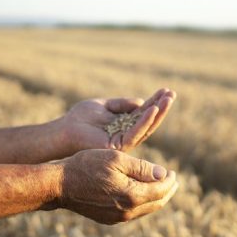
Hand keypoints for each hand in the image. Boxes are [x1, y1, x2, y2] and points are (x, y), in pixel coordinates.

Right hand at [58, 149, 177, 223]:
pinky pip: (134, 213)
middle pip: (157, 203)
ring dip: (156, 198)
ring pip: (146, 209)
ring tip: (162, 187)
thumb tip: (163, 174)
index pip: (161, 190)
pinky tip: (142, 194)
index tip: (173, 172)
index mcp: (132, 196)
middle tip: (173, 181)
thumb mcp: (116, 159)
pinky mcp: (109, 219)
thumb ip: (142, 168)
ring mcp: (118, 218)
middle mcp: (127, 212)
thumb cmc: (87, 166)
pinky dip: (143, 203)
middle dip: (168, 191)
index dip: (170, 180)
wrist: (60, 185)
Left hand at [61, 88, 175, 153]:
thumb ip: (122, 104)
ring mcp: (123, 141)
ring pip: (146, 127)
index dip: (155, 101)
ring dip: (158, 113)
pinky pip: (135, 133)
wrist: (64, 130)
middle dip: (161, 107)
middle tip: (172, 94)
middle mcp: (126, 134)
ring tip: (168, 99)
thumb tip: (141, 102)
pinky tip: (152, 109)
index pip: (143, 113)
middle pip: (148, 121)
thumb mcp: (104, 105)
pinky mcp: (118, 145)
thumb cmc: (81, 117)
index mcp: (124, 124)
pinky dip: (144, 121)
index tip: (166, 90)